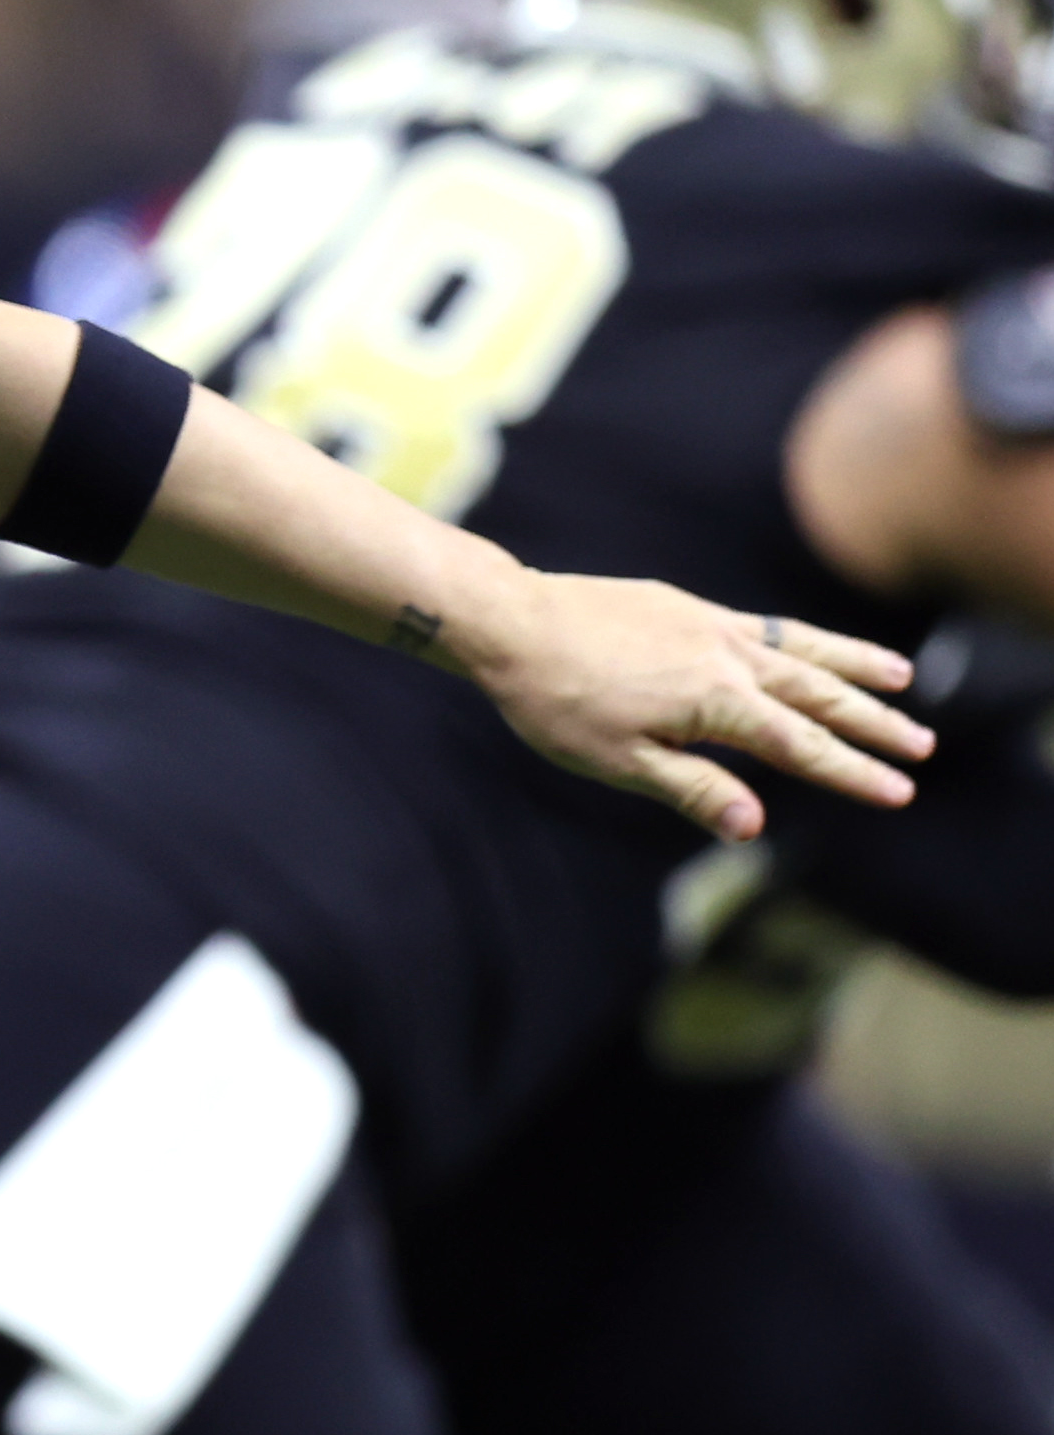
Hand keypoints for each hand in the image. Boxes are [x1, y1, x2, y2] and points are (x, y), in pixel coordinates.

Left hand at [430, 567, 928, 843]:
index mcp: (715, 704)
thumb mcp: (619, 761)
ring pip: (802, 651)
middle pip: (817, 696)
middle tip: (922, 747)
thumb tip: (754, 826)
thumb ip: (693, 788)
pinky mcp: (690, 608)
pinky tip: (815, 647)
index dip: (851, 771)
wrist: (512, 622)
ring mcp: (712, 626)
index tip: (899, 792)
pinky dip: (804, 639)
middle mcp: (728, 659)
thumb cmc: (556, 702)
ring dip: (856, 667)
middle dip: (873, 724)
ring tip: (904, 679)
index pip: (801, 746)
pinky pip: (766, 626)